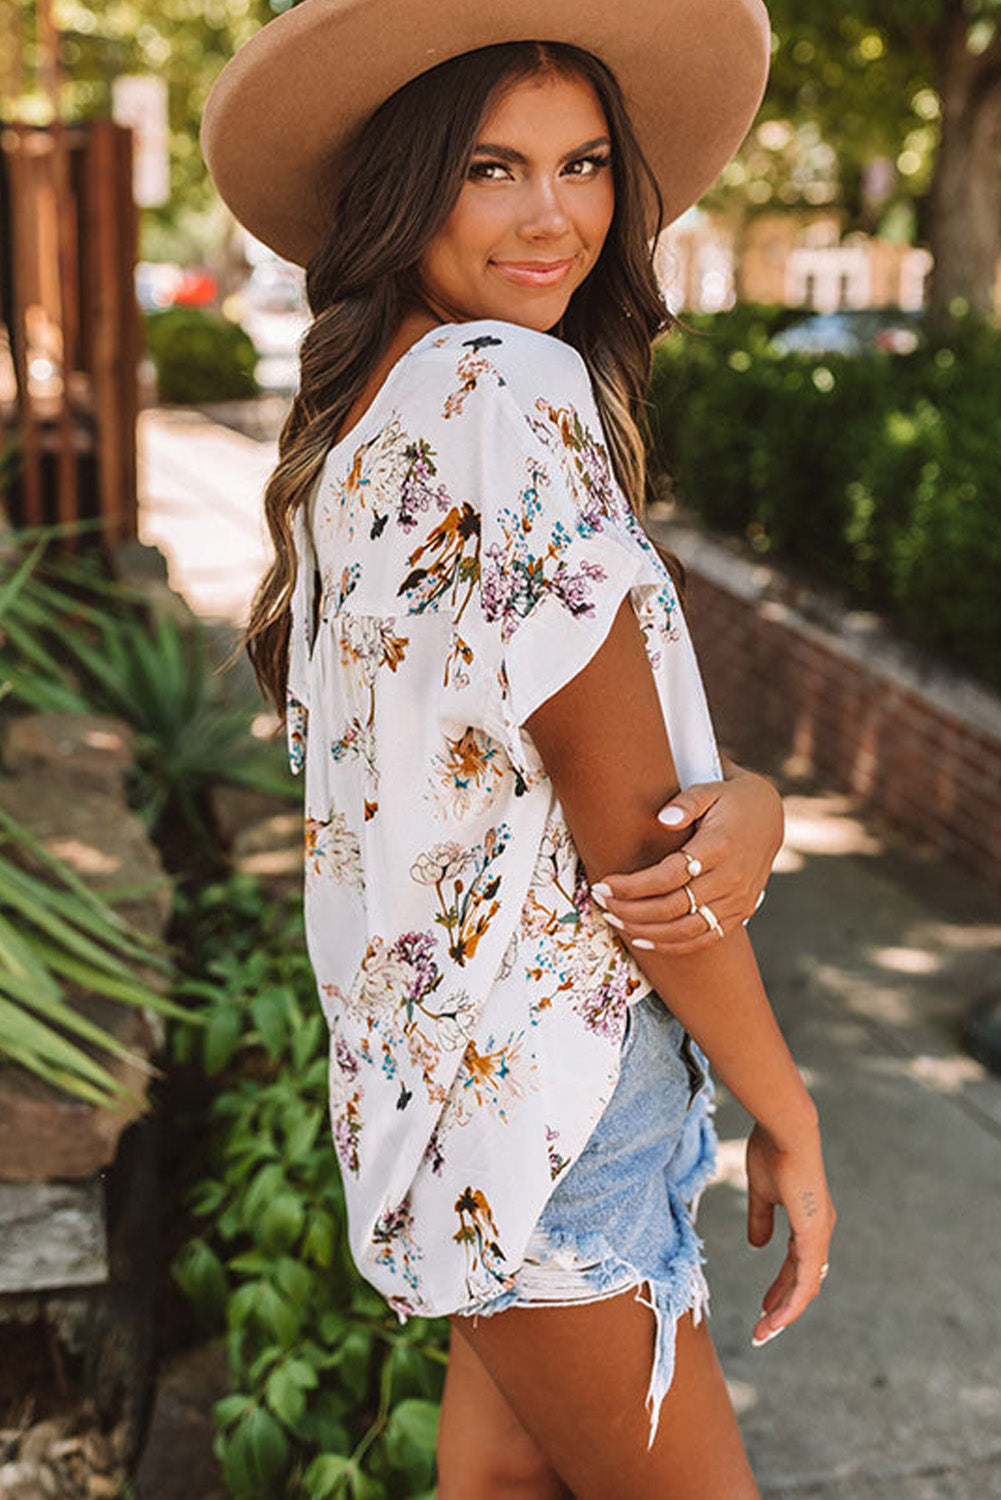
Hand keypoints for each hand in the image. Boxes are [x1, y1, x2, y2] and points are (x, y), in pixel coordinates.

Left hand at [589, 761, 784, 954]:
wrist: (769, 816)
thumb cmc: (730, 800)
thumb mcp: (710, 789)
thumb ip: (686, 802)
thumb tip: (662, 818)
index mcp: (720, 847)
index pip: (669, 876)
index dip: (633, 885)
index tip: (604, 884)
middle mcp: (732, 879)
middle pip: (673, 907)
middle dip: (631, 910)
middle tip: (601, 903)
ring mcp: (738, 901)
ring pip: (686, 929)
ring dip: (646, 930)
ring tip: (614, 921)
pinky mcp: (741, 913)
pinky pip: (705, 938)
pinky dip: (673, 944)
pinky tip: (644, 939)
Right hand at [745, 1121, 835, 1347]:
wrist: (786, 1131)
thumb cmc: (772, 1152)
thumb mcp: (761, 1192)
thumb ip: (760, 1218)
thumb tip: (757, 1244)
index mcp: (808, 1221)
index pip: (795, 1265)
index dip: (780, 1287)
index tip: (763, 1306)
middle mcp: (818, 1232)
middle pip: (803, 1281)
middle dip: (782, 1306)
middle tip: (763, 1328)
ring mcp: (819, 1235)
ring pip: (806, 1286)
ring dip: (785, 1312)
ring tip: (764, 1331)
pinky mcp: (814, 1236)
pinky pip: (806, 1279)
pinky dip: (792, 1301)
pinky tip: (777, 1317)